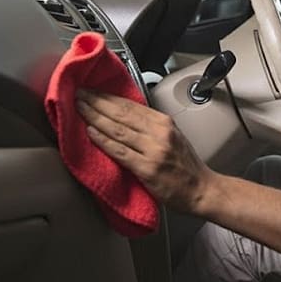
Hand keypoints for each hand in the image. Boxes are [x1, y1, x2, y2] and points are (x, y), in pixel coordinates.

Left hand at [75, 89, 215, 213]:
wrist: (201, 190)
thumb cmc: (186, 167)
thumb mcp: (172, 137)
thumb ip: (150, 126)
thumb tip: (123, 117)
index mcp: (164, 122)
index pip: (130, 105)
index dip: (108, 97)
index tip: (92, 91)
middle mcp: (159, 132)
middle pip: (121, 113)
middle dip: (97, 102)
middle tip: (79, 94)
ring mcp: (153, 150)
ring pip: (118, 129)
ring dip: (95, 117)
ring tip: (80, 109)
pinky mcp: (147, 168)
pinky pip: (120, 151)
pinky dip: (103, 141)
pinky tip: (91, 133)